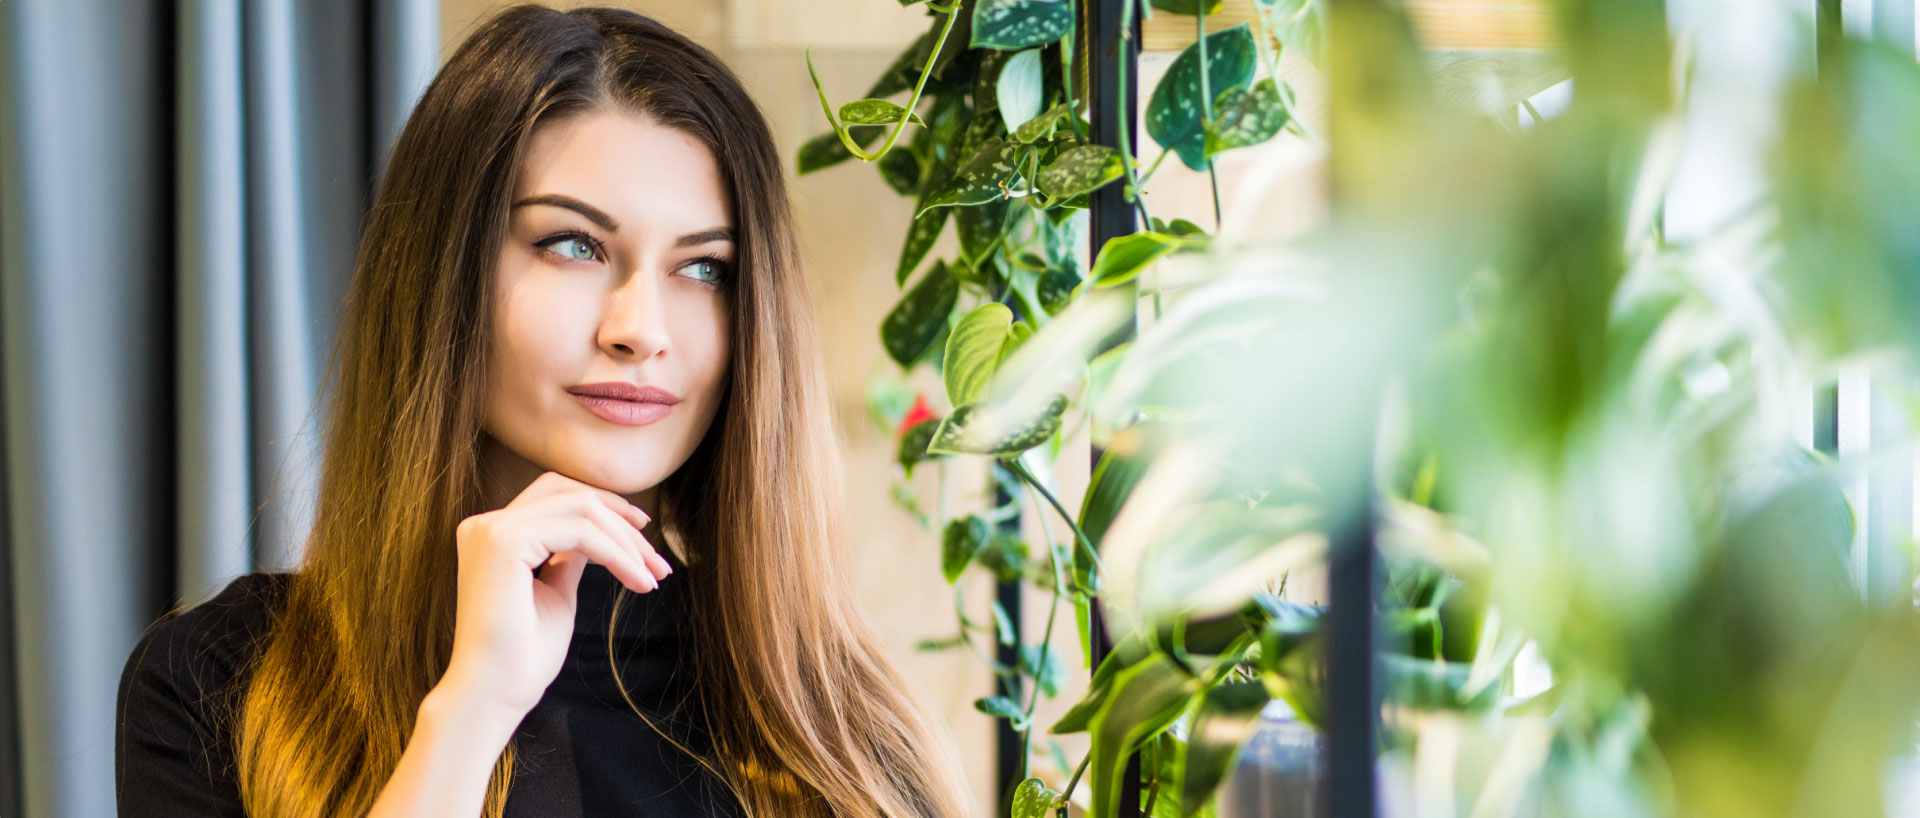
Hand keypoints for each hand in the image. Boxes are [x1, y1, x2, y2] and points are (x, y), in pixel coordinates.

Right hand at [437, 471, 672, 718]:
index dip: (605, 508)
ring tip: (652, 576)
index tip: (643, 536)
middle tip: (656, 558)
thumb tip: (594, 535)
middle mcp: (485, 524)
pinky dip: (617, 554)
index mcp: (493, 534)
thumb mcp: (555, 592)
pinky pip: (581, 533)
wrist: (495, 694)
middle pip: (570, 493)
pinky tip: (637, 581)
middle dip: (620, 518)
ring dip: (626, 541)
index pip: (556, 496)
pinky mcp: (504, 542)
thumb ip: (568, 557)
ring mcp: (492, 530)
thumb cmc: (524, 655)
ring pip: (581, 508)